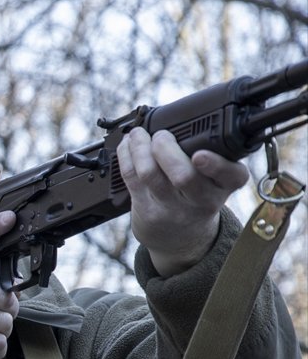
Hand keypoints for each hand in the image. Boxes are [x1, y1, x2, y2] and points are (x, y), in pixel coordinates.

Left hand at [117, 128, 249, 274]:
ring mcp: (172, 209)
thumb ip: (212, 157)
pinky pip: (132, 179)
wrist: (181, 240)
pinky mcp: (146, 210)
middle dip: (167, 149)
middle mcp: (201, 200)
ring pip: (152, 175)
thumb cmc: (198, 198)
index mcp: (225, 187)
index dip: (216, 165)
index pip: (232, 176)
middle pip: (184, 176)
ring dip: (140, 149)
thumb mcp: (216, 183)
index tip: (200, 155)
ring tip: (138, 134)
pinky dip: (126, 156)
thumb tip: (184, 118)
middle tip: (161, 135)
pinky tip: (127, 145)